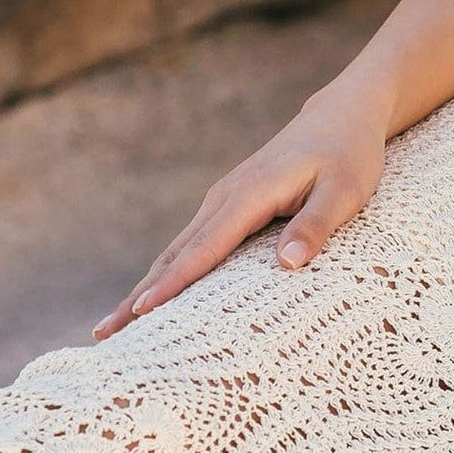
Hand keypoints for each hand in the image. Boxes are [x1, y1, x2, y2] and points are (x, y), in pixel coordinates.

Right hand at [92, 99, 387, 339]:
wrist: (339, 118)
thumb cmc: (348, 156)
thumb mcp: (345, 192)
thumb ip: (316, 226)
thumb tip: (286, 264)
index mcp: (250, 196)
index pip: (204, 248)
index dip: (173, 284)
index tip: (142, 313)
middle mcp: (225, 198)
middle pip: (176, 255)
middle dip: (140, 295)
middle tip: (105, 335)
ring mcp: (222, 201)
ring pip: (177, 251)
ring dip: (145, 287)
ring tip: (113, 327)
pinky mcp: (229, 207)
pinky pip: (192, 245)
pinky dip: (168, 273)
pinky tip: (155, 298)